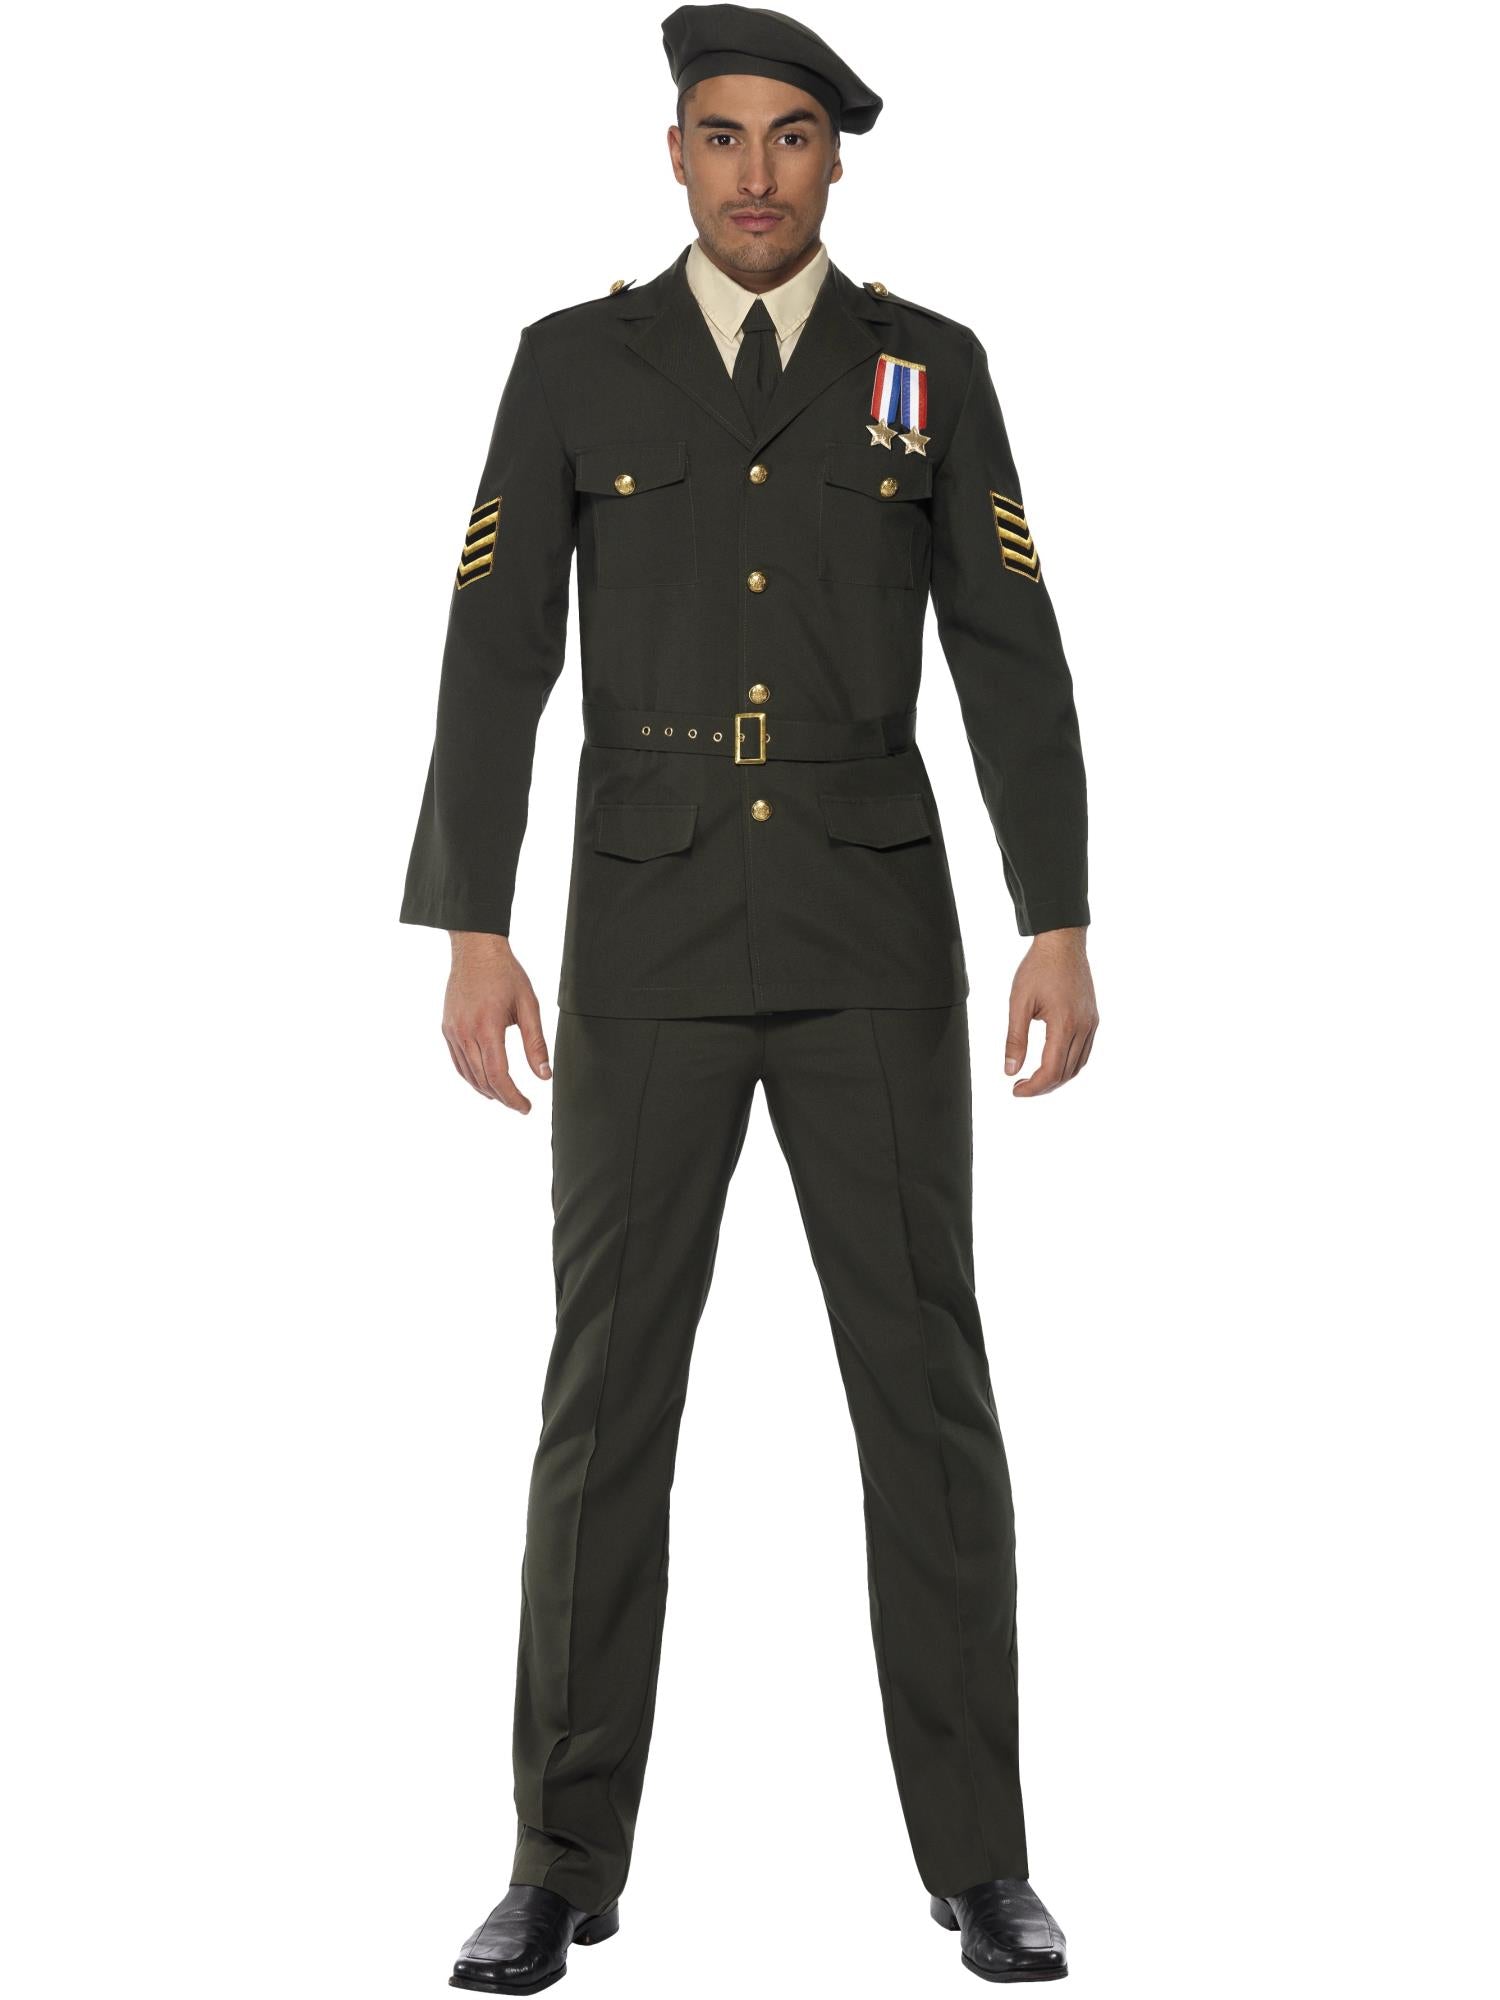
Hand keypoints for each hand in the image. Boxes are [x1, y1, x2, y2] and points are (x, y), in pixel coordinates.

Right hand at [442, 932, 551, 1111]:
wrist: (475, 950)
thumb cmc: (505, 974)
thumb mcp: (528, 1006)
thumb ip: (536, 1043)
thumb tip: (544, 1075)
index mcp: (487, 1027)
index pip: (498, 1074)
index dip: (512, 1096)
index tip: (526, 1108)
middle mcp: (465, 1032)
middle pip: (482, 1079)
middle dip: (502, 1097)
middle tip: (520, 1105)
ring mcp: (452, 1031)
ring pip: (468, 1074)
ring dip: (486, 1090)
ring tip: (504, 1097)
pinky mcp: (447, 1028)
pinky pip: (458, 1062)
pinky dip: (471, 1077)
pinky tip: (484, 1081)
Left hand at [1005, 927, 1098, 1096]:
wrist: (1063, 943)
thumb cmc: (1039, 968)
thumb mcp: (1019, 1003)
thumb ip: (1015, 1039)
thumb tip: (1010, 1070)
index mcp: (1064, 1024)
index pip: (1052, 1070)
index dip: (1034, 1087)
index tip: (1016, 1090)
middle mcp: (1083, 1027)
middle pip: (1066, 1073)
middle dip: (1043, 1086)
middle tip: (1021, 1086)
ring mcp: (1091, 1023)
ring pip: (1078, 1065)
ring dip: (1058, 1078)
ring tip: (1035, 1078)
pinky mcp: (1093, 1019)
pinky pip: (1085, 1052)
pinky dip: (1070, 1064)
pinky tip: (1053, 1062)